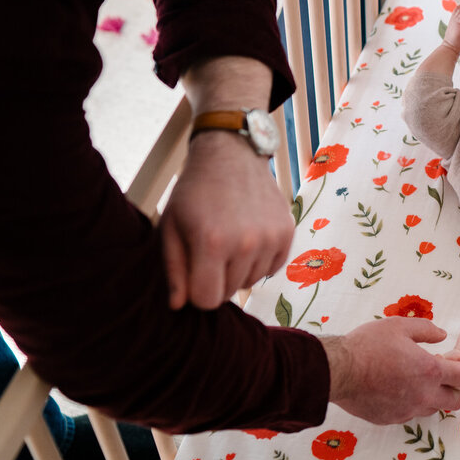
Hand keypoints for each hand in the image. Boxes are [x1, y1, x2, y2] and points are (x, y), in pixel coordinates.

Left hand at [159, 130, 294, 308]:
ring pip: (251, 281)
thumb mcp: (171, 227)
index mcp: (212, 243)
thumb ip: (174, 270)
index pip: (207, 301)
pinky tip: (248, 237)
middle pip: (230, 292)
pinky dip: (259, 260)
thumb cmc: (194, 192)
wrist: (231, 153)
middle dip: (217, 278)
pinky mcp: (287, 231)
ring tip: (229, 239)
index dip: (196, 291)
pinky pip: (272, 268)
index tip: (193, 272)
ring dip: (238, 269)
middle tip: (210, 248)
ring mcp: (271, 237)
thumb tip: (179, 306)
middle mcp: (246, 243)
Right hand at [323, 318, 459, 422]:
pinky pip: (409, 411)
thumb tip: (441, 335)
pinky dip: (411, 401)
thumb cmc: (368, 345)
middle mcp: (423, 395)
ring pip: (432, 407)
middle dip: (457, 389)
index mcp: (430, 370)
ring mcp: (407, 410)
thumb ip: (426, 330)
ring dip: (433, 395)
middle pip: (454, 400)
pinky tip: (397, 387)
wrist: (338, 371)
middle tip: (448, 376)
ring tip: (417, 378)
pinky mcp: (391, 418)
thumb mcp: (400, 326)